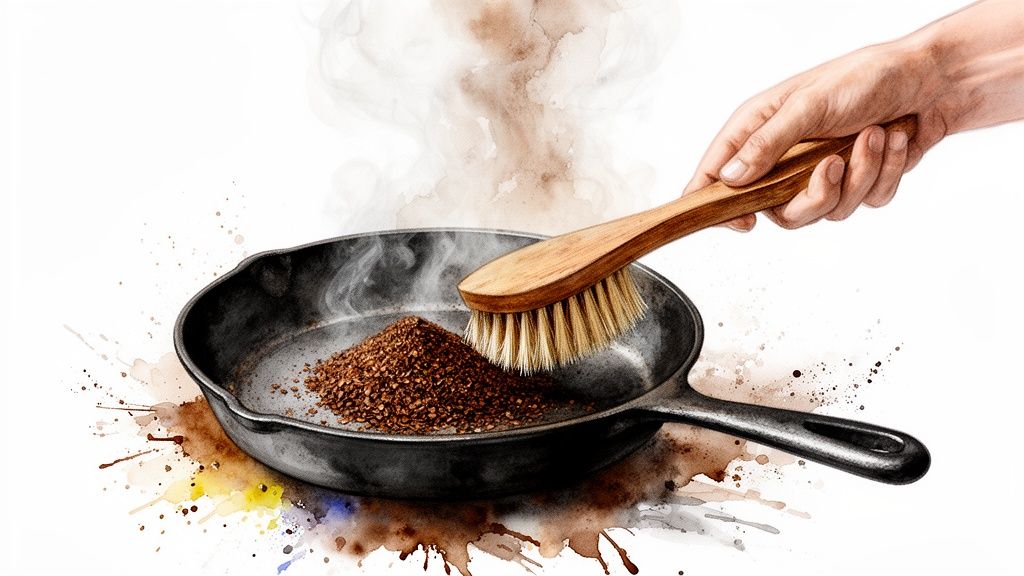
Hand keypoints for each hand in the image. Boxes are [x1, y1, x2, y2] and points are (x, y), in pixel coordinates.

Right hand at [683, 40, 951, 230]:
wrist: (932, 81)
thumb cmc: (865, 77)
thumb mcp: (809, 105)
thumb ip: (767, 143)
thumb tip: (730, 176)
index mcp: (759, 129)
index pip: (718, 174)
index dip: (717, 204)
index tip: (740, 223)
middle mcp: (784, 155)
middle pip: (778, 211)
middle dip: (814, 195)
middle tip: (833, 165)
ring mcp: (819, 173)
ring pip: (826, 211)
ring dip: (859, 175)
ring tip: (873, 135)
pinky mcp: (856, 183)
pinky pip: (863, 203)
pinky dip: (883, 174)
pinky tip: (892, 140)